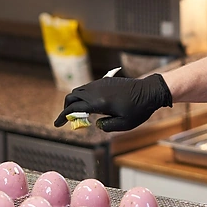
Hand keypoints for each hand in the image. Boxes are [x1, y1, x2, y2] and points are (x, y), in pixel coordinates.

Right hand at [54, 74, 172, 131]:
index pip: (74, 108)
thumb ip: (107, 126)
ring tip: (77, 113)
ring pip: (79, 90)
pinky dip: (83, 95)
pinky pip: (88, 87)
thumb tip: (97, 124)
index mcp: (99, 102)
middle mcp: (96, 90)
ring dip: (74, 100)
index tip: (57, 124)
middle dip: (66, 108)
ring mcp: (100, 83)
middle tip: (66, 119)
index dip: (63, 116)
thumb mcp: (124, 124)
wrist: (150, 91)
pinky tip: (89, 104)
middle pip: (72, 96)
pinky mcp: (105, 80)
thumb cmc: (139, 109)